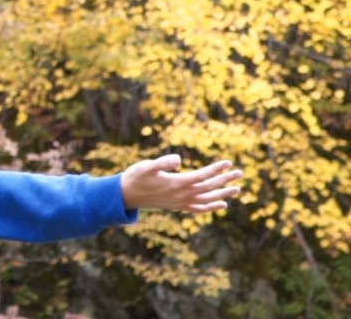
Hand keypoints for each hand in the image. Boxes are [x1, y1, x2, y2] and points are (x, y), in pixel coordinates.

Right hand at [121, 155, 242, 212]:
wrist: (127, 195)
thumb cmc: (136, 177)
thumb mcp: (146, 166)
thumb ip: (162, 162)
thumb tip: (178, 159)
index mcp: (177, 183)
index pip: (202, 176)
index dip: (215, 170)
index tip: (228, 163)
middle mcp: (182, 195)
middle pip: (209, 187)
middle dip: (225, 180)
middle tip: (240, 173)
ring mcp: (181, 202)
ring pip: (207, 200)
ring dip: (223, 194)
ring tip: (237, 189)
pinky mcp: (178, 206)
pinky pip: (199, 209)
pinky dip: (212, 208)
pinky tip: (222, 205)